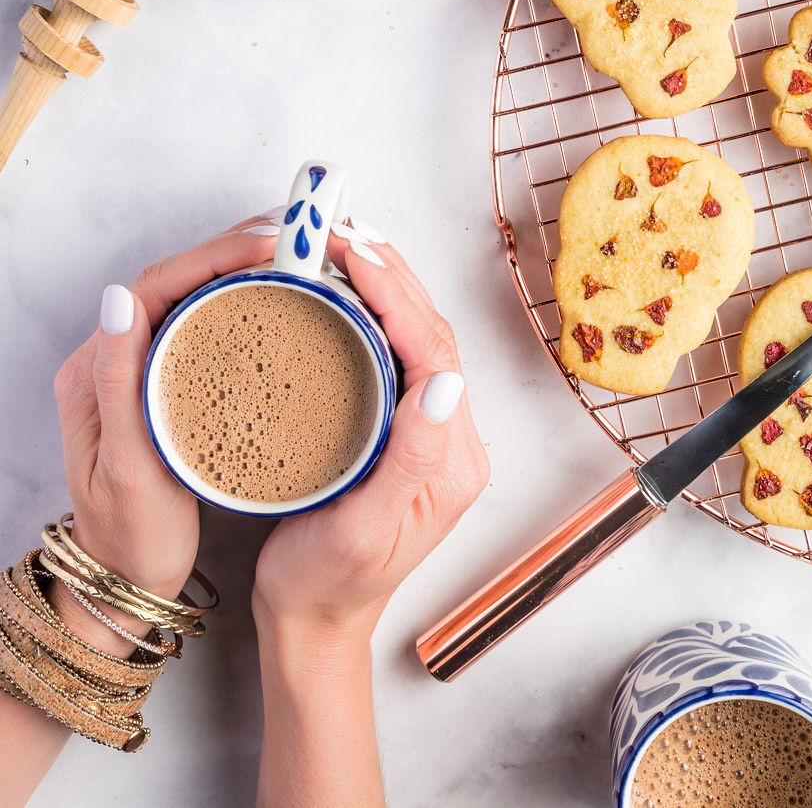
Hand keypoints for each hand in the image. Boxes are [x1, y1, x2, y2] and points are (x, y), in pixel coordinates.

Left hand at [51, 218, 279, 636]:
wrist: (126, 582)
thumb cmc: (128, 535)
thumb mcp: (123, 464)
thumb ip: (119, 381)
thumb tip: (119, 298)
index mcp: (96, 368)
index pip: (157, 285)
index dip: (213, 256)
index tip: (267, 247)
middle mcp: (119, 358)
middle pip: (181, 280)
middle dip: (236, 251)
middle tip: (296, 241)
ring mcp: (148, 370)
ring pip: (198, 299)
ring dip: (245, 272)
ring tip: (297, 260)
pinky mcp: (174, 386)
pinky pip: (211, 327)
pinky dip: (247, 305)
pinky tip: (282, 304)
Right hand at [252, 232, 488, 640]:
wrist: (314, 626)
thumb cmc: (327, 586)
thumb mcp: (364, 530)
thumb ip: (410, 458)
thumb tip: (444, 382)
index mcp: (452, 460)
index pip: (432, 352)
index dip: (395, 295)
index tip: (353, 253)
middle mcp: (451, 439)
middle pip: (430, 333)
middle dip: (392, 275)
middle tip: (344, 230)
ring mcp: (429, 432)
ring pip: (415, 336)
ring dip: (386, 285)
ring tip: (346, 242)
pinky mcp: (402, 430)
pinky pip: (396, 353)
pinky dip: (373, 312)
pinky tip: (346, 290)